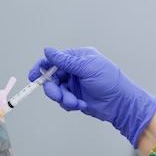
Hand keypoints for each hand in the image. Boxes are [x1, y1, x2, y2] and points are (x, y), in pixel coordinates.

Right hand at [29, 47, 155, 146]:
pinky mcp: (75, 97)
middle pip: (52, 77)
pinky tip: (81, 103)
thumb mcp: (87, 68)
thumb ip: (65, 61)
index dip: (42, 67)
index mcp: (78, 58)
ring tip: (74, 101)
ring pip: (57, 90)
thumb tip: (48, 51)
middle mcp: (74, 70)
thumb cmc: (110, 81)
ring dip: (63, 97)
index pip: (54, 60)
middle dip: (53, 88)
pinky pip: (63, 101)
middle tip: (57, 95)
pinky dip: (69, 103)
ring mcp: (74, 84)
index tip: (34, 76)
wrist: (121, 104)